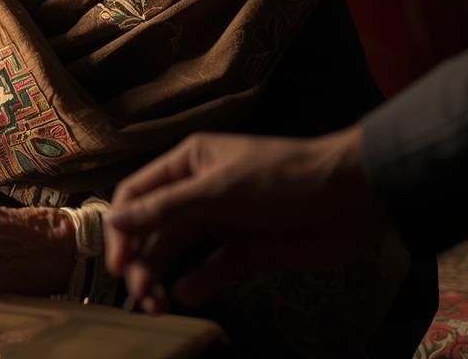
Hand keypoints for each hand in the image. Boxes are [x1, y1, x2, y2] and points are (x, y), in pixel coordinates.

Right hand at [104, 127, 390, 312]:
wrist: (351, 197)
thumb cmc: (279, 178)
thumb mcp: (218, 189)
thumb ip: (166, 209)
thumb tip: (116, 222)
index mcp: (187, 164)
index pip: (136, 194)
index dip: (121, 227)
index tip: (118, 261)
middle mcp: (197, 192)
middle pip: (153, 229)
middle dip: (142, 260)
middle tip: (140, 292)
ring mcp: (221, 223)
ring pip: (177, 253)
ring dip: (162, 277)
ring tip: (159, 304)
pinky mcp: (245, 251)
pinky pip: (211, 270)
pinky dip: (197, 283)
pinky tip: (188, 295)